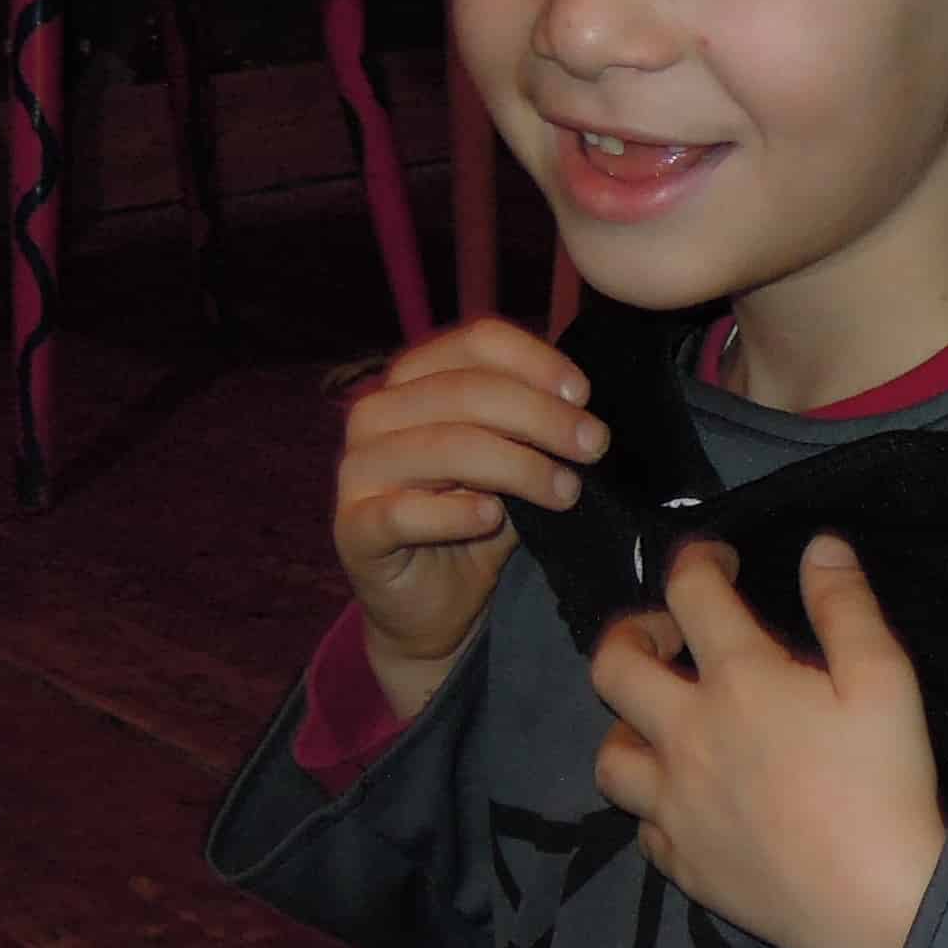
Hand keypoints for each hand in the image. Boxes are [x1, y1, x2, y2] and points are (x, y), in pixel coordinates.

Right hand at [331, 317, 607, 716]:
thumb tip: (583, 408)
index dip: (534, 360)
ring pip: (444, 446)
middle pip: (465, 390)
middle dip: (541, 416)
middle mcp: (377, 413)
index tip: (584, 394)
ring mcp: (358, 469)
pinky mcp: (354, 527)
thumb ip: (533, 427)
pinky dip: (454, 512)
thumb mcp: (513, 462)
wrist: (433, 606)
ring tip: (566, 491)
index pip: (474, 342)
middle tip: (593, 446)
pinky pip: (403, 511)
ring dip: (517, 466)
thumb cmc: (475, 519)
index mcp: (414, 380)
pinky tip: (491, 517)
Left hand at [588, 537, 946, 947]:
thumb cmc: (883, 785)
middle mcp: (687, 736)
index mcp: (740, 679)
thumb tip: (819, 546)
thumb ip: (846, 607)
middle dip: (631, 633)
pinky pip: (641, 825)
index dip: (698, 561)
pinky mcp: (680, 862)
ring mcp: (674, 805)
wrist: (872, 905)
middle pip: (613, 667)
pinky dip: (656, 804)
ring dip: (630, 727)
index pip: (691, 593)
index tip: (717, 562)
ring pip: (609, 754)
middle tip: (670, 638)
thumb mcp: (884, 679)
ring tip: (668, 725)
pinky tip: (690, 801)